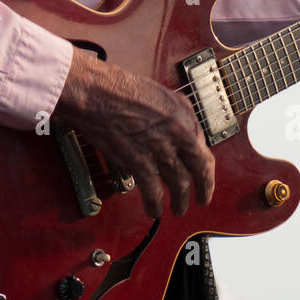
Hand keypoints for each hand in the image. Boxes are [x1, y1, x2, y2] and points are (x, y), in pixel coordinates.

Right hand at [54, 46, 213, 219]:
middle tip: (202, 199)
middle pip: (200, 169)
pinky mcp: (139, 162)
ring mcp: (159, 148)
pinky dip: (155, 204)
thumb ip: (177, 115)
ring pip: (179, 183)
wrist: (96, 93)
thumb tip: (184, 132)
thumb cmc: (120, 88)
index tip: (203, 174)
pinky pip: (153, 192)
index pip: (204, 148)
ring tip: (178, 209)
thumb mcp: (160, 94)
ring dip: (180, 201)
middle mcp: (177, 133)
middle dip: (204, 189)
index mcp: (184, 115)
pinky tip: (155, 211)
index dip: (204, 166)